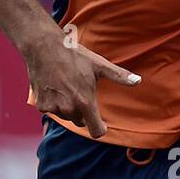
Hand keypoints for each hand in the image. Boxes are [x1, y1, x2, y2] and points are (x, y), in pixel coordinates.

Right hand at [23, 26, 140, 137]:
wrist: (44, 46)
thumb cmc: (74, 55)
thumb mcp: (99, 65)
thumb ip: (119, 76)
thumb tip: (138, 81)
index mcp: (85, 102)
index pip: (96, 131)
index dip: (100, 128)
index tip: (102, 124)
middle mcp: (69, 108)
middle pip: (80, 122)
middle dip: (82, 112)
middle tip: (80, 91)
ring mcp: (53, 107)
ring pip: (66, 116)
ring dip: (68, 107)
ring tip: (66, 86)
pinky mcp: (41, 104)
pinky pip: (51, 110)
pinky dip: (54, 102)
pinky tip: (54, 86)